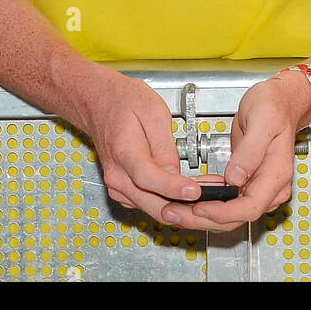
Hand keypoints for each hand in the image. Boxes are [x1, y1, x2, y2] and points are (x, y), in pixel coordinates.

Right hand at [76, 70, 203, 221]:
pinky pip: (148, 203)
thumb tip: (176, 174)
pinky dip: (169, 202)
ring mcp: (118, 186)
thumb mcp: (152, 112)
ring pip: (154, 209)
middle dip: (186, 208)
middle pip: (154, 205)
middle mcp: (118, 176)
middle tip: (212, 200)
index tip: (195, 191)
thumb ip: (164, 146)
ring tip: (207, 193)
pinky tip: (186, 193)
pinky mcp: (123, 189)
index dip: (174, 188)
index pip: (149, 179)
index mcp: (124, 153)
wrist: (98, 100)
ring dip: (180, 207)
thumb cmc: (123, 100)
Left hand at [161, 70, 310, 232]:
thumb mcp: (263, 119)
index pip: (250, 207)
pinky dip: (208, 204)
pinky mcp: (248, 183)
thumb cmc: (274, 105)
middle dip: (204, 219)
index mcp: (276, 173)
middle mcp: (270, 186)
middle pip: (237, 217)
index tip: (200, 207)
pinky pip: (228, 202)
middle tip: (175, 212)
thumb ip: (250, 149)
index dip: (223, 212)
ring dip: (202, 215)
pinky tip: (190, 198)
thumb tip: (236, 177)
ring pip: (231, 214)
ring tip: (176, 208)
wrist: (280, 101)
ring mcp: (259, 186)